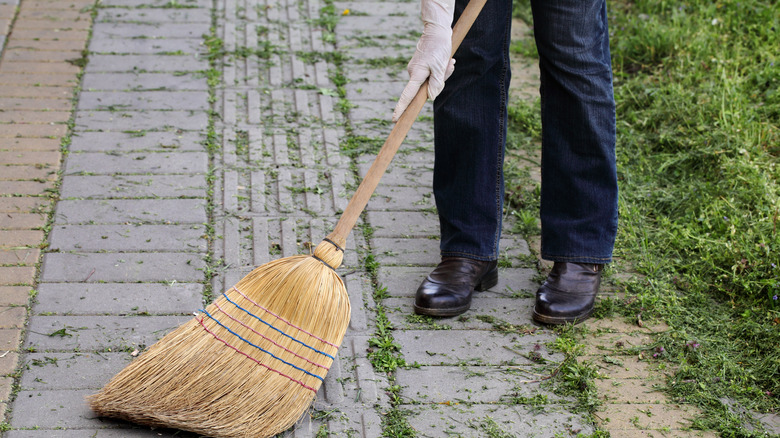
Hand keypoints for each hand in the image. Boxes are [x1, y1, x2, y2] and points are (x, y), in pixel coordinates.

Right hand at [392, 0, 454, 121]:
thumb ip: (436, 84)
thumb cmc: (439, 47)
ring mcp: (416, 69)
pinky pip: (432, 74)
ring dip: (442, 74)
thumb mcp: (440, 66)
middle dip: (440, 81)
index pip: (407, 95)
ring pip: (431, 80)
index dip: (402, 108)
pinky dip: (441, 70)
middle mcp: (413, 73)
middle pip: (426, 88)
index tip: (395, 119)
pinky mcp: (421, 66)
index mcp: (416, 74)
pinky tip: (447, 61)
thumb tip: (430, 97)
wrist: (437, 31)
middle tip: (449, 66)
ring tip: (449, 61)